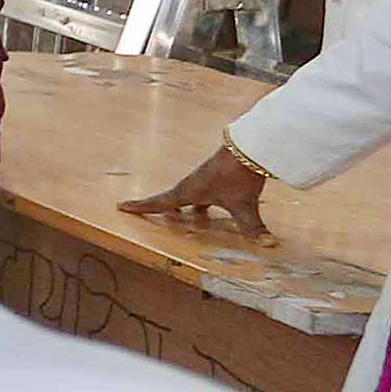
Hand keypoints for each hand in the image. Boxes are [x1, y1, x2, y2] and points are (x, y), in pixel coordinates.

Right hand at [121, 141, 270, 239]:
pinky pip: (203, 191)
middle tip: (162, 218)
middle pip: (173, 199)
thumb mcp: (243, 204)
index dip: (142, 207)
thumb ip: (253, 226)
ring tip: (189, 216)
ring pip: (189, 195)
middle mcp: (193, 185)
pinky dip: (203, 200)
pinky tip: (216, 204)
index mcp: (189, 192)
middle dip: (165, 210)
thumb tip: (268, 245)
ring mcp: (205, 178)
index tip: (122, 206)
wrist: (251, 146)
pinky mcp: (217, 174)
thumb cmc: (239, 175)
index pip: (160, 203)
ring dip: (185, 206)